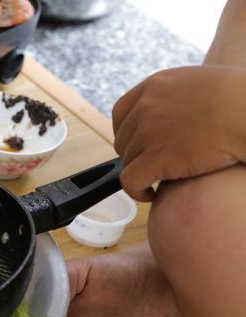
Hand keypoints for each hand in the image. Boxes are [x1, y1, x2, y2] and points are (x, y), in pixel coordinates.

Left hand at [112, 65, 245, 200]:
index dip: (126, 133)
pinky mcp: (157, 158)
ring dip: (141, 173)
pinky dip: (136, 190)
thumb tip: (171, 114)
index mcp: (155, 86)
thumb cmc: (242, 100)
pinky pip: (130, 181)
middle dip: (135, 155)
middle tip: (154, 165)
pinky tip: (150, 194)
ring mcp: (149, 132)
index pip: (121, 112)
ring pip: (127, 162)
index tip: (139, 145)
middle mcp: (146, 107)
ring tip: (158, 181)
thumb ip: (176, 97)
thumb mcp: (200, 84)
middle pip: (123, 139)